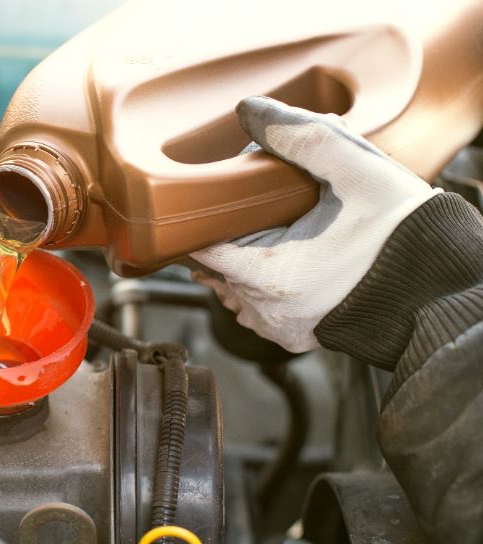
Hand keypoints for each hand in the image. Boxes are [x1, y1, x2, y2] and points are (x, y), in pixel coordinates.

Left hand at [189, 96, 439, 351]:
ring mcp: (277, 328)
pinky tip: (289, 255)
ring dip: (243, 256)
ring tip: (278, 229)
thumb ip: (301, 136)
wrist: (440, 289)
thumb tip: (250, 112)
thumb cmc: (403, 234)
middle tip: (258, 204)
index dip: (198, 218)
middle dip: (229, 230)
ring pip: (231, 286)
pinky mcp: (294, 337)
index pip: (197, 246)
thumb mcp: (357, 170)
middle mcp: (264, 311)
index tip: (210, 196)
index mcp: (269, 276)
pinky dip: (262, 279)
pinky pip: (256, 304)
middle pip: (213, 264)